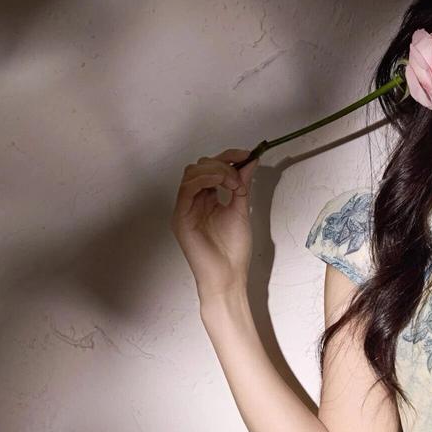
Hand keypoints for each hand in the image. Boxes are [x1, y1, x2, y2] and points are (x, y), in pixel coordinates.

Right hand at [170, 146, 256, 300]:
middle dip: (222, 163)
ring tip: (232, 182)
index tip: (247, 154)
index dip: (228, 157)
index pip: (211, 168)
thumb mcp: (241, 210)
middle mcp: (194, 201)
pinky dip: (204, 179)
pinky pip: (187, 188)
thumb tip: (250, 161)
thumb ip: (242, 186)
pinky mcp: (181, 217)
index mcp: (207, 200)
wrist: (228, 277)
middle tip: (239, 176)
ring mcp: (186, 208)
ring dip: (215, 170)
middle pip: (200, 166)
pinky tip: (221, 183)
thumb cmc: (233, 252)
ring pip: (192, 173)